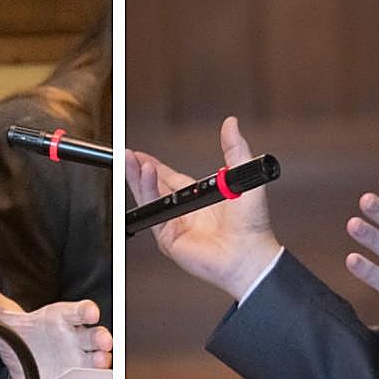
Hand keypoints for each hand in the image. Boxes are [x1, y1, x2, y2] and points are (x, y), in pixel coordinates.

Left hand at [0, 265, 111, 378]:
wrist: (26, 368)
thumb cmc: (24, 336)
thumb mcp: (5, 318)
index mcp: (61, 318)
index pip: (78, 311)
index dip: (86, 310)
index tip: (91, 312)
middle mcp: (75, 337)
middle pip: (94, 333)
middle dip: (101, 336)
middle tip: (103, 342)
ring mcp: (80, 358)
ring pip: (99, 354)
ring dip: (102, 357)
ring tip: (100, 360)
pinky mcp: (80, 378)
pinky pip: (94, 377)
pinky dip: (98, 378)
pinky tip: (95, 378)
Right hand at [125, 116, 280, 299]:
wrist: (250, 254)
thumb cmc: (252, 224)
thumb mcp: (242, 177)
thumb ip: (235, 149)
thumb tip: (231, 124)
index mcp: (199, 198)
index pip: (170, 178)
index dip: (154, 166)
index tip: (140, 154)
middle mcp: (185, 211)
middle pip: (154, 186)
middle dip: (138, 169)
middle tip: (126, 154)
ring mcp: (175, 225)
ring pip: (149, 197)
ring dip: (137, 176)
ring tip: (128, 159)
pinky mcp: (169, 237)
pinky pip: (154, 211)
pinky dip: (147, 191)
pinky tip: (145, 174)